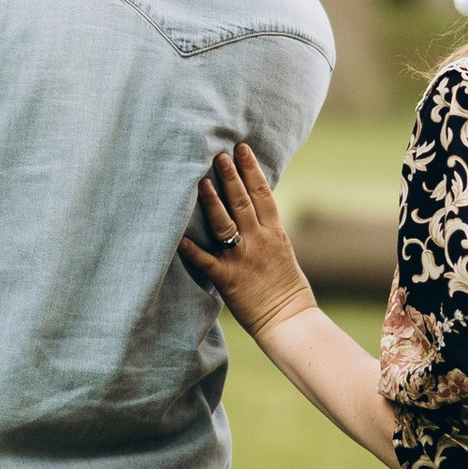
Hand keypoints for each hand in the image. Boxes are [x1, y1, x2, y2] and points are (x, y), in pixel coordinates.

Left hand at [178, 143, 315, 338]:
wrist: (289, 320)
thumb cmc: (286, 287)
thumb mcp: (283, 250)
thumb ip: (267, 229)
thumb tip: (255, 208)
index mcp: (275, 232)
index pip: (263, 194)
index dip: (252, 169)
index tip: (242, 149)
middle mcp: (259, 241)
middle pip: (243, 202)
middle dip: (231, 177)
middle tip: (218, 154)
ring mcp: (243, 259)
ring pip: (225, 224)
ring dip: (213, 202)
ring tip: (201, 181)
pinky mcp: (228, 279)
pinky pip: (206, 261)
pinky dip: (191, 249)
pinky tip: (178, 236)